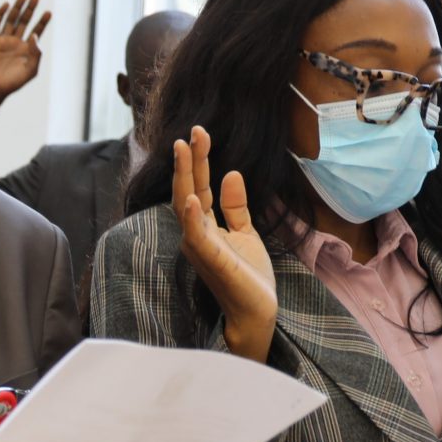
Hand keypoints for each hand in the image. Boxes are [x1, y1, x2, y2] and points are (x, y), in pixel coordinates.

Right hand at [0, 0, 49, 113]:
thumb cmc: (14, 82)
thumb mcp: (31, 70)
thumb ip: (36, 53)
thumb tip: (34, 35)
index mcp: (27, 49)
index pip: (36, 31)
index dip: (42, 22)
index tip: (48, 12)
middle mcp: (16, 42)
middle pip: (24, 21)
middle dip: (30, 9)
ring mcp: (3, 40)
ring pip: (11, 19)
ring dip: (18, 7)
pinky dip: (1, 14)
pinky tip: (7, 5)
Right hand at [172, 126, 277, 361]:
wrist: (257, 311)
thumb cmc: (248, 277)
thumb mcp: (246, 232)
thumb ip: (236, 205)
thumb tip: (230, 173)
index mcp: (204, 226)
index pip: (199, 186)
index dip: (199, 160)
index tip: (199, 133)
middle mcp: (195, 234)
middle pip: (188, 189)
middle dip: (189, 160)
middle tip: (191, 131)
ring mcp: (200, 247)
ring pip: (186, 205)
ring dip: (185, 177)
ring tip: (184, 150)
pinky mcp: (211, 260)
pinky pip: (197, 236)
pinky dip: (191, 217)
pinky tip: (190, 197)